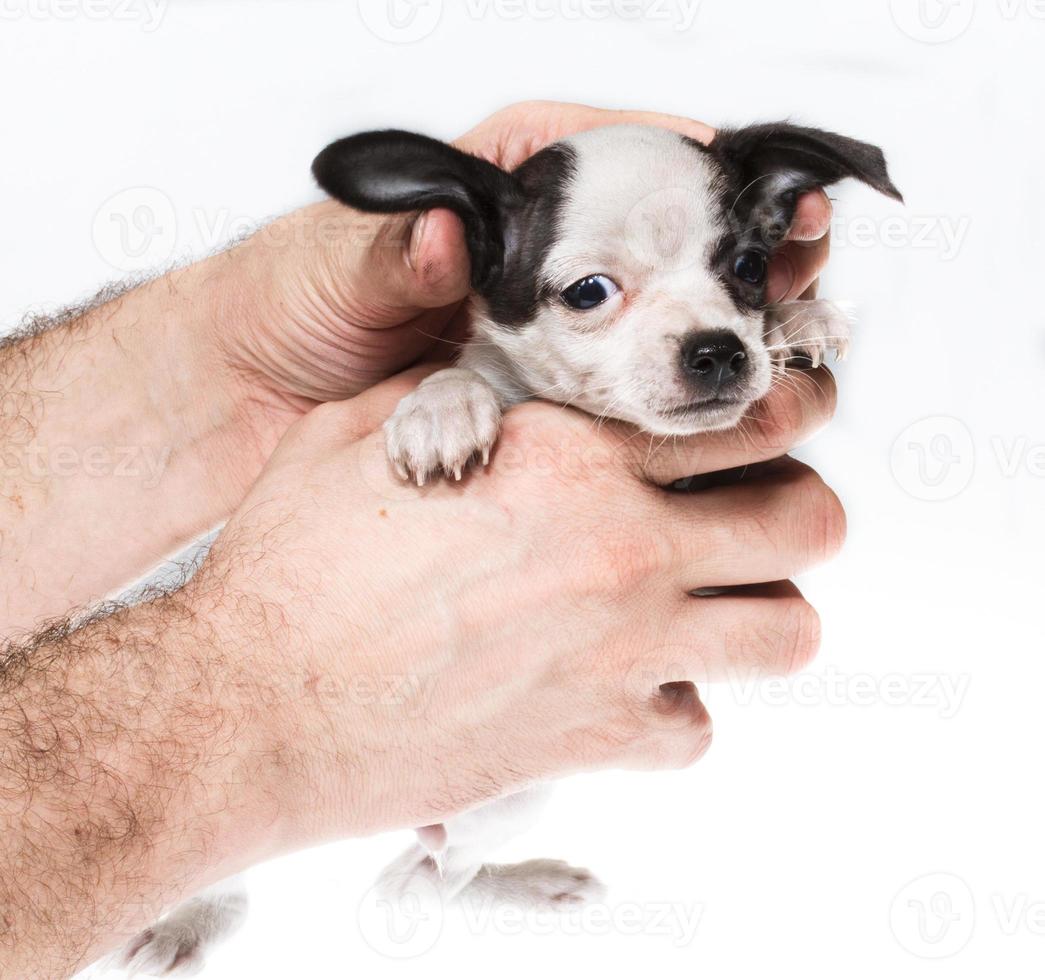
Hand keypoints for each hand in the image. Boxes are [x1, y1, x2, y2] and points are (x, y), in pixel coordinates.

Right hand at [192, 363, 842, 844]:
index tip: (791, 415)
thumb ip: (457, 397)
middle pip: (806, 523)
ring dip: (764, 611)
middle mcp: (621, 550)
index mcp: (572, 458)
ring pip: (788, 633)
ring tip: (714, 603)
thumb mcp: (368, 432)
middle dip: (801, 509)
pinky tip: (629, 685)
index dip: (790, 409)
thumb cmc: (296, 567)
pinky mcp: (592, 739)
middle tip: (763, 509)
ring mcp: (620, 651)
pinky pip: (695, 728)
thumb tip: (496, 387)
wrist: (254, 701)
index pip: (747, 420)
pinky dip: (677, 706)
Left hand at [214, 101, 832, 431]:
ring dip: (719, 341)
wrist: (253, 400)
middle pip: (671, 240)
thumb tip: (443, 234)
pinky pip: (618, 399)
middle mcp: (544, 253)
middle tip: (798, 286)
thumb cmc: (282, 306)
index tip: (770, 205)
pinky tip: (710, 422)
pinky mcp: (543, 398)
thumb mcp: (326, 269)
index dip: (710, 176)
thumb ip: (388, 252)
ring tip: (773, 358)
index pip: (629, 156)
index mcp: (506, 187)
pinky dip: (666, 409)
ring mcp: (552, 327)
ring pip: (660, 324)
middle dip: (741, 261)